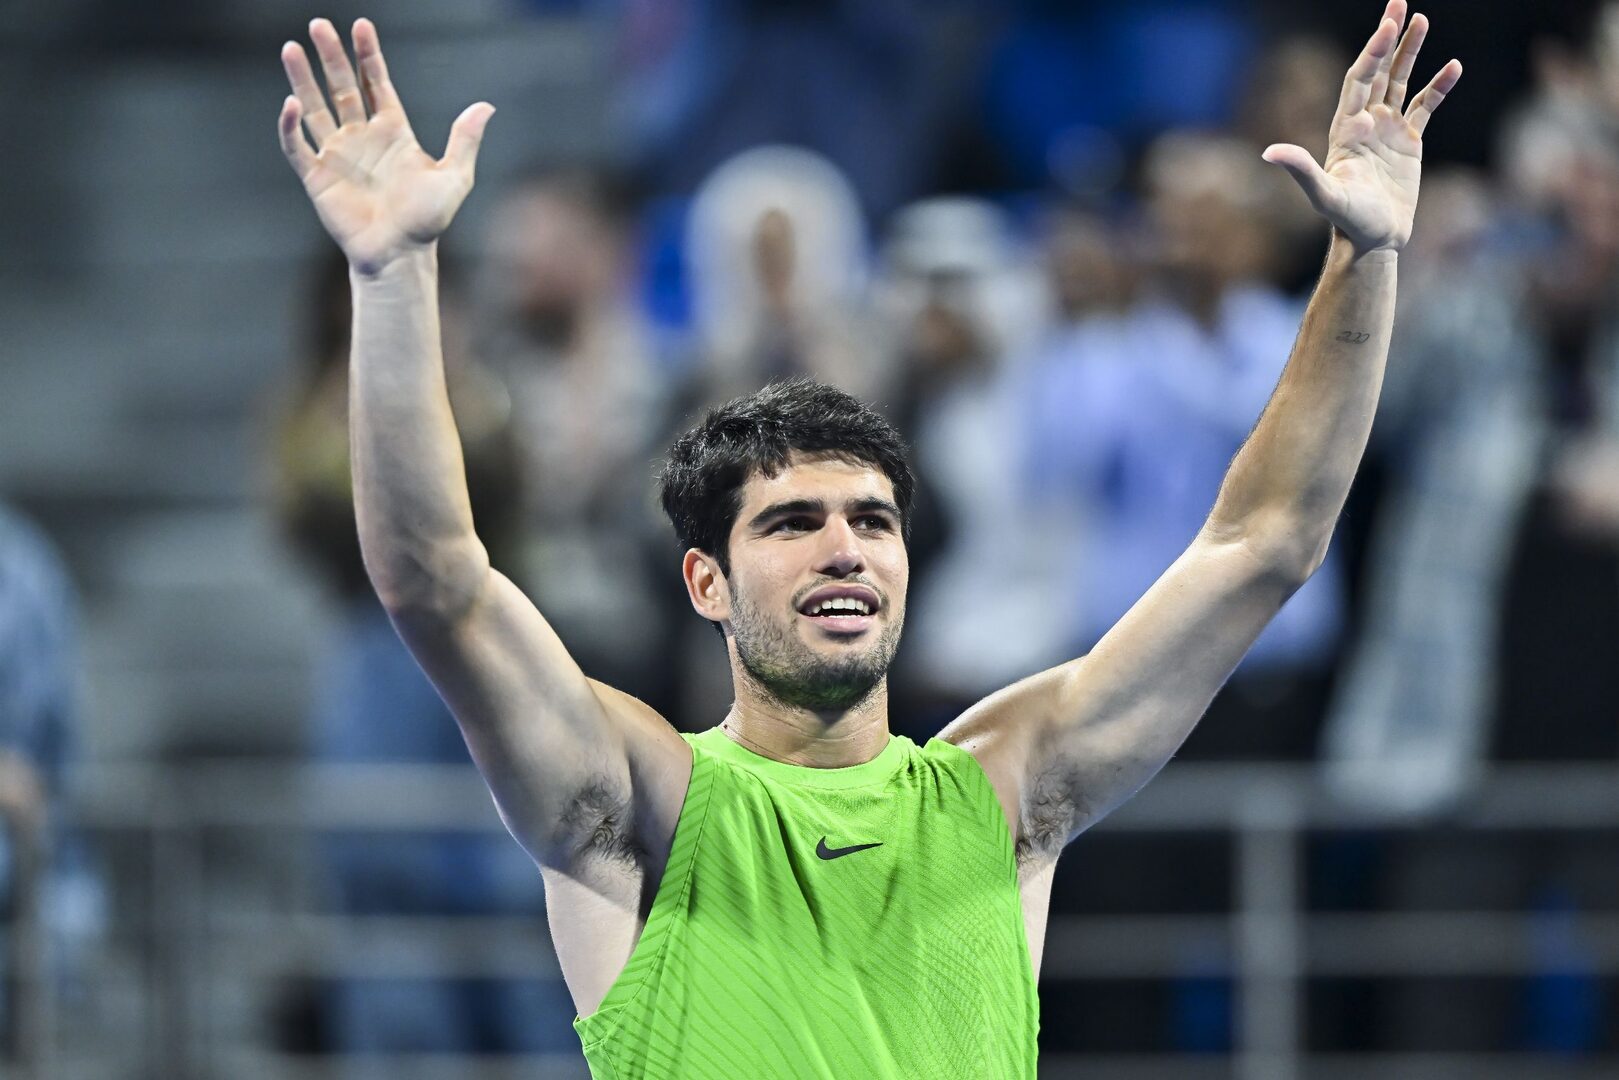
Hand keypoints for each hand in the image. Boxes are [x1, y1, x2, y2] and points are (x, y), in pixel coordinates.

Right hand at [278, 18, 493, 273]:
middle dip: (331, 55)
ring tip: (291, 48)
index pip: (376, 82)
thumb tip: (486, 106)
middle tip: (318, 24)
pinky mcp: (317, 177)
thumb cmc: (428, 220)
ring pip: (315, 108)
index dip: (367, 54)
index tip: (362, 26)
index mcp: (393, 131)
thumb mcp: (455, 177)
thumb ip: (464, 140)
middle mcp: (362, 137)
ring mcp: (337, 154)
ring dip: (303, 79)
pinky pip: (298, 146)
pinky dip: (291, 127)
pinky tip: (291, 104)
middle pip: (342, 86)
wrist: (401, 254)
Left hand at [1261, 1, 1461, 254]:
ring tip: (1421, 21)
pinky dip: (1437, 88)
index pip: (1359, 80)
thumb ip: (1301, 170)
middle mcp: (1365, 124)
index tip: (1387, 25)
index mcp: (1345, 129)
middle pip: (1377, 71)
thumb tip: (1269, 152)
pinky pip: (1425, 107)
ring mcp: (1388, 132)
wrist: (1373, 241)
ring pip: (1400, 82)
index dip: (1372, 52)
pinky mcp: (1408, 143)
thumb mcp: (1325, 195)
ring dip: (1410, 53)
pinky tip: (1453, 67)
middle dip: (1388, 39)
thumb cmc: (1348, 221)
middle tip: (1400, 3)